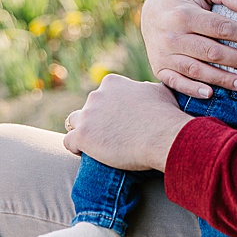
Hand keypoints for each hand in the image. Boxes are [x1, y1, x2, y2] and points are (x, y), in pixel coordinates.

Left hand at [63, 75, 190, 171]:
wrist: (164, 136)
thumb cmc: (166, 115)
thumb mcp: (159, 91)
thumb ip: (146, 89)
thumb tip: (145, 90)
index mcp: (113, 83)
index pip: (104, 93)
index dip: (111, 106)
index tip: (120, 117)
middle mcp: (96, 96)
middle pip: (90, 107)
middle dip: (98, 118)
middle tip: (113, 133)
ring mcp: (88, 116)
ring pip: (75, 122)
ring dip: (84, 130)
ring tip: (97, 143)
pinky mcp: (82, 136)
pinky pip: (69, 141)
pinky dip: (76, 147)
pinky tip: (86, 153)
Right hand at [140, 0, 236, 98]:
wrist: (150, 11)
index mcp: (184, 15)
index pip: (222, 28)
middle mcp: (172, 36)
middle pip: (213, 52)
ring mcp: (164, 54)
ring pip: (197, 70)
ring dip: (223, 80)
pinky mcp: (160, 68)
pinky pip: (175, 82)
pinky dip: (192, 89)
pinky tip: (211, 93)